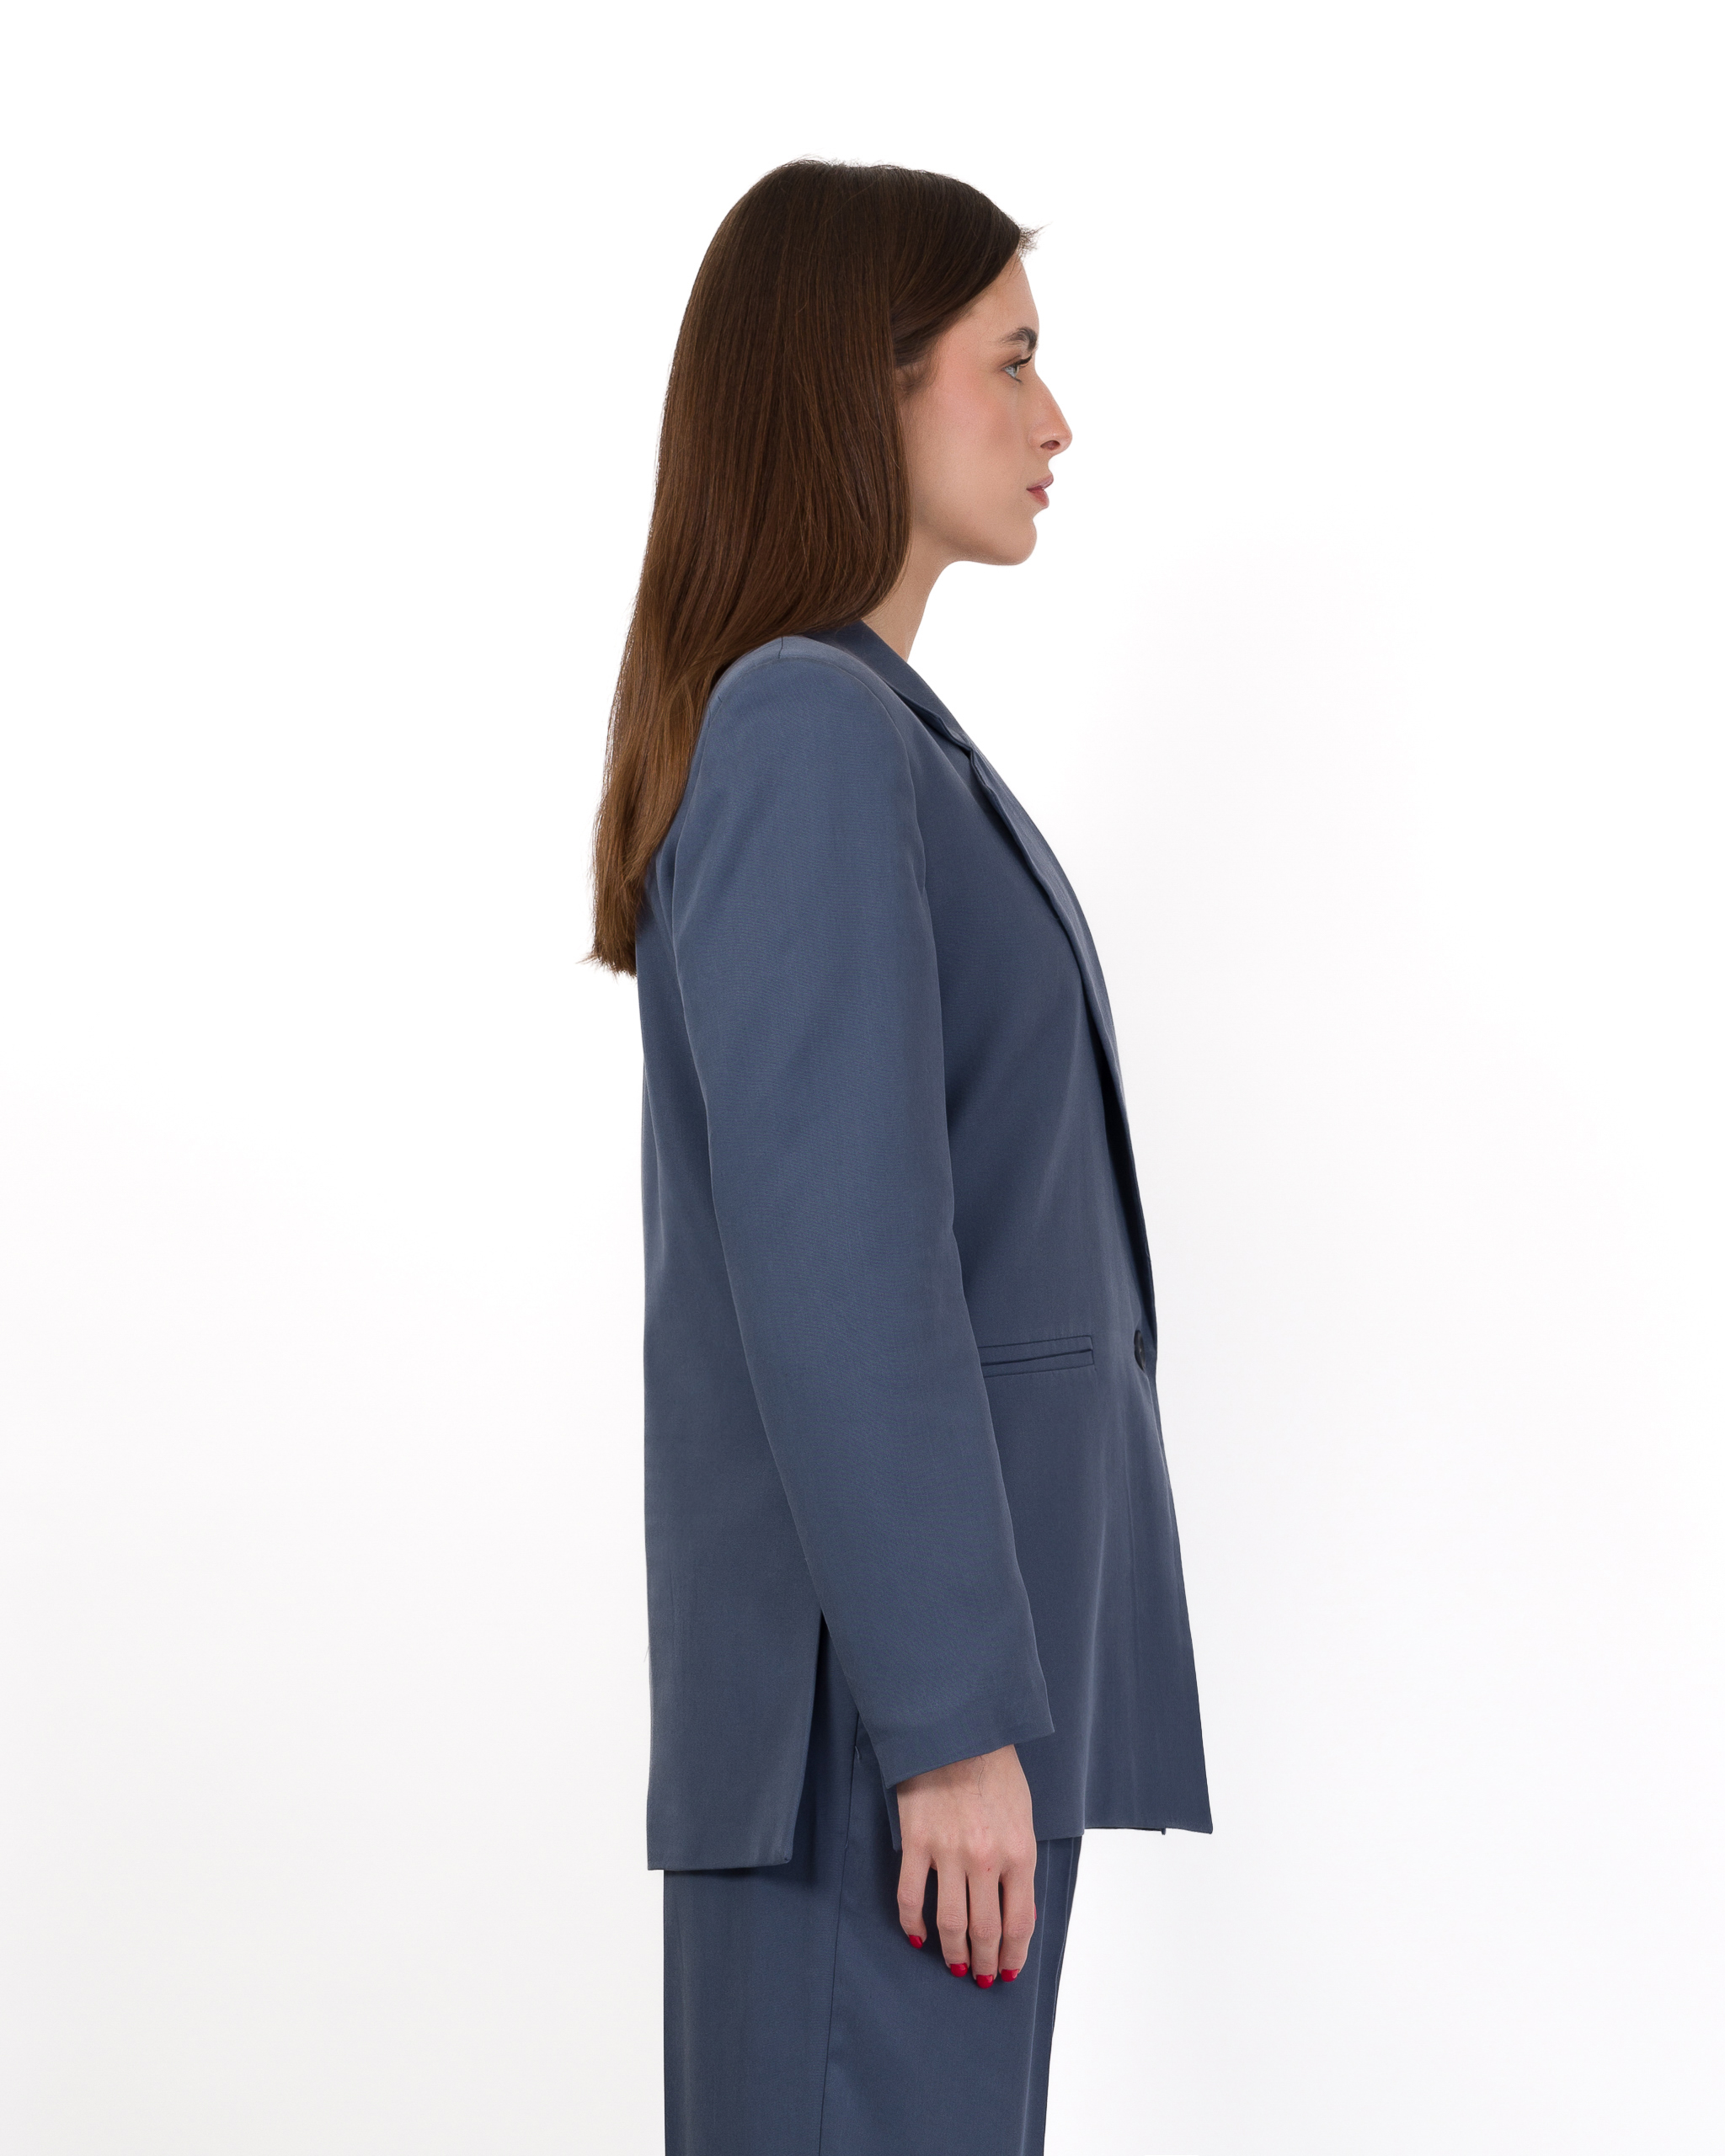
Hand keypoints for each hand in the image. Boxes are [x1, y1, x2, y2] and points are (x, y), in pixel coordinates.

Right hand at [895, 1743, 1036, 1985]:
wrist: (957, 1730)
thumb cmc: (994, 1769)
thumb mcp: (1022, 1816)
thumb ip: (1018, 1861)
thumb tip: (1010, 1906)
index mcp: (1020, 1852)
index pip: (1021, 1922)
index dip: (1014, 1954)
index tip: (1008, 1970)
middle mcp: (987, 1859)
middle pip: (986, 1931)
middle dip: (984, 1962)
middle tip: (980, 1977)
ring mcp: (949, 1852)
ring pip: (950, 1922)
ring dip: (952, 1952)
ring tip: (954, 1965)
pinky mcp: (916, 1843)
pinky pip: (911, 1897)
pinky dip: (913, 1924)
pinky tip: (917, 1937)